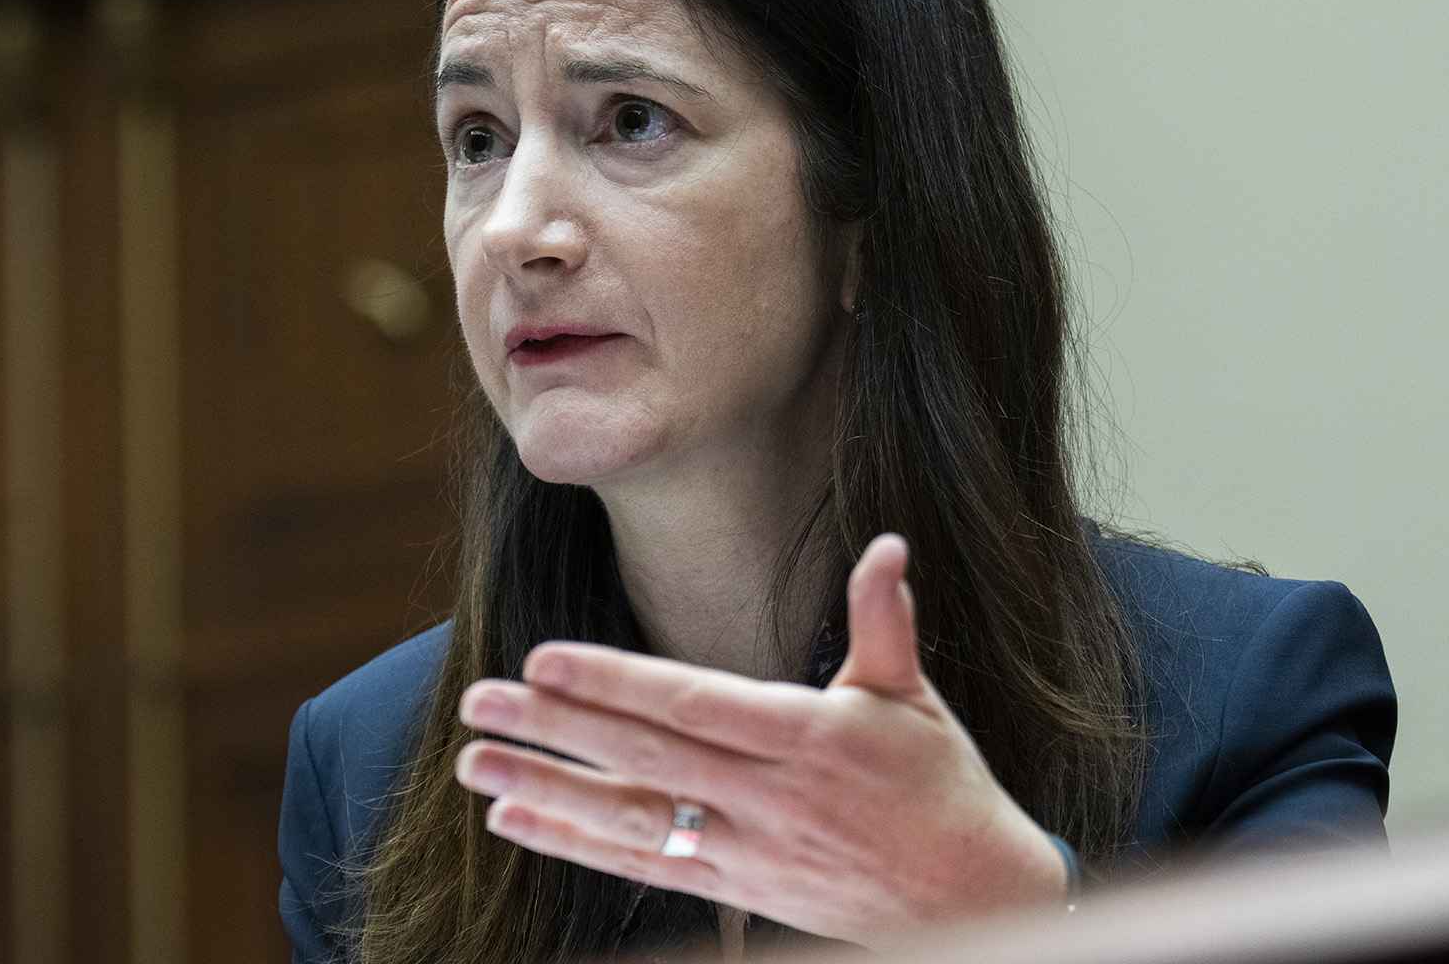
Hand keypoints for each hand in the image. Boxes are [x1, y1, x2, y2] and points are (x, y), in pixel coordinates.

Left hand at [453, 534, 1067, 948]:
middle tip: (479, 704)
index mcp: (812, 737)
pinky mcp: (737, 890)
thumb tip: (888, 546)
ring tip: (474, 767)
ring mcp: (750, 852)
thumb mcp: (914, 698)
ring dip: (548, 794)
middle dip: (556, 731)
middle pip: (647, 761)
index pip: (697, 703)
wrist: (975, 902)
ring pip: (634, 821)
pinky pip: (647, 869)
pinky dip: (578, 847)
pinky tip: (518, 821)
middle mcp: (773, 798)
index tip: (545, 660)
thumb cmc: (941, 788)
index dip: (617, 684)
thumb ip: (884, 621)